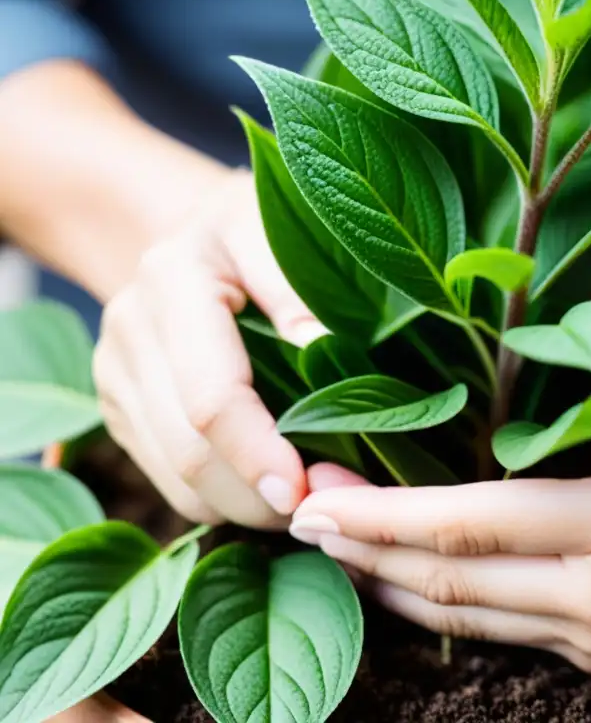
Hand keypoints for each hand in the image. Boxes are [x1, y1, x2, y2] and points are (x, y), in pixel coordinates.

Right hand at [94, 168, 327, 526]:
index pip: (211, 397)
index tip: (305, 490)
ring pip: (177, 480)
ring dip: (245, 508)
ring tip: (310, 503)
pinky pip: (171, 481)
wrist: (188, 229)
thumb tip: (324, 348)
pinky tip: (270, 489)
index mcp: (175, 282)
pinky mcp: (121, 408)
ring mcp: (118, 376)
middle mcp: (132, 332)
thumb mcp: (279, 230)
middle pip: (189, 451)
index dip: (259, 453)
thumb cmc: (252, 227)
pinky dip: (224, 500)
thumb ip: (296, 288)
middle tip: (328, 507)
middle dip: (260, 497)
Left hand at [289, 255, 590, 668]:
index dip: (382, 512)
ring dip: (391, 581)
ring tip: (330, 540)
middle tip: (293, 508)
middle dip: (362, 549)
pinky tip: (410, 571)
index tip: (310, 492)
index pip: (471, 525)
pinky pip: (501, 626)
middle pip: (447, 584)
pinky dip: (444, 599)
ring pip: (465, 618)